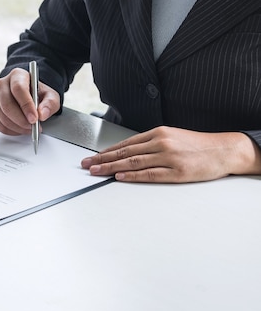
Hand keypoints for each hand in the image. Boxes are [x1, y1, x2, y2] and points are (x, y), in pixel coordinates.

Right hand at [0, 68, 60, 134]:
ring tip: (29, 128)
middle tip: (33, 127)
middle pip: (7, 104)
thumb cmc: (38, 94)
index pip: (18, 89)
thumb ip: (50, 103)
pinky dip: (11, 131)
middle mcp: (2, 84)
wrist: (28, 95)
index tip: (34, 119)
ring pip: (2, 116)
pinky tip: (20, 129)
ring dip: (17, 127)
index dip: (26, 105)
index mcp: (17, 75)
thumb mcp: (50, 96)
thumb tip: (42, 114)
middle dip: (21, 120)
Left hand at [81, 126, 260, 182]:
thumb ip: (151, 143)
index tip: (92, 157)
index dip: (106, 151)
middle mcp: (161, 143)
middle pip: (125, 152)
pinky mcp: (176, 172)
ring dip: (111, 168)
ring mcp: (168, 157)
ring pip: (133, 163)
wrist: (225, 150)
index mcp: (158, 133)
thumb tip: (128, 152)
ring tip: (96, 171)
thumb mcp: (172, 137)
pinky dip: (132, 176)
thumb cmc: (198, 145)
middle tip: (86, 165)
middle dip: (102, 159)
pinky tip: (119, 177)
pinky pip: (149, 174)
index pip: (125, 143)